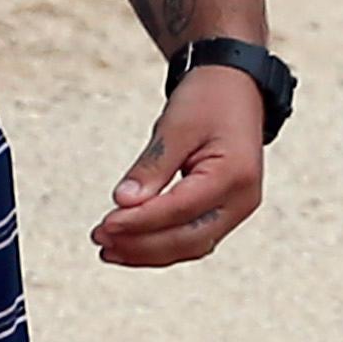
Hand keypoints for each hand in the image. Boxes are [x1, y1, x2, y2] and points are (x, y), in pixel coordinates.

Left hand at [94, 68, 266, 268]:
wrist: (235, 89)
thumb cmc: (208, 101)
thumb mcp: (176, 125)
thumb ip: (152, 166)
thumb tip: (124, 203)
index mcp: (234, 175)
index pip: (180, 209)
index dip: (140, 222)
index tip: (105, 224)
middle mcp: (242, 200)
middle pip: (187, 238)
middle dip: (140, 244)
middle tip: (100, 238)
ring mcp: (237, 210)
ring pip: (190, 246)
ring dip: (148, 252)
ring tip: (109, 249)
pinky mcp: (225, 213)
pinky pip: (192, 239)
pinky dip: (161, 246)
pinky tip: (131, 246)